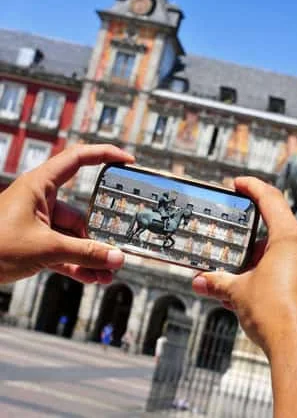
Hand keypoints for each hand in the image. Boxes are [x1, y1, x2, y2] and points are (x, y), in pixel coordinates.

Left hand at [0, 144, 134, 284]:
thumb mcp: (45, 249)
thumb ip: (85, 254)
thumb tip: (116, 258)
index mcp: (39, 186)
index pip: (78, 159)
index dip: (104, 155)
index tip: (127, 161)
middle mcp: (40, 202)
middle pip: (81, 213)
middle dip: (99, 236)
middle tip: (117, 249)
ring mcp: (37, 223)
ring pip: (73, 237)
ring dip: (89, 256)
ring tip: (106, 273)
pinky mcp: (33, 243)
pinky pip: (62, 251)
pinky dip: (76, 263)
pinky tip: (91, 277)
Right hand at [192, 177, 296, 356]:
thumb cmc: (275, 316)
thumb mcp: (238, 293)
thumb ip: (218, 282)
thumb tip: (200, 282)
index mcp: (290, 240)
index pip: (272, 201)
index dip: (253, 188)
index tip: (240, 184)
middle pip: (279, 233)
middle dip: (253, 244)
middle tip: (234, 254)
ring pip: (288, 257)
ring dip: (265, 264)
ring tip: (243, 282)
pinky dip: (280, 279)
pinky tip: (262, 296)